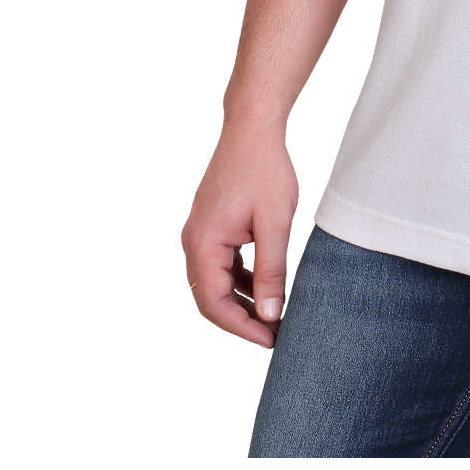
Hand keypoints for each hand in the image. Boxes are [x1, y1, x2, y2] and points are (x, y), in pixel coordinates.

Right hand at [180, 126, 298, 346]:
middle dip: (241, 320)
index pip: (214, 304)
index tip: (271, 340)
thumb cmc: (265, 170)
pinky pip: (220, 265)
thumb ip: (271, 271)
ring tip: (273, 315)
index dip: (242, 328)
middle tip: (274, 335)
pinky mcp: (210, 227)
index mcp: (203, 244)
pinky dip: (240, 280)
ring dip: (241, 302)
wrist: (252, 129)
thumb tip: (269, 314)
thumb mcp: (275, 224)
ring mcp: (199, 234)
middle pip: (210, 298)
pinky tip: (264, 285)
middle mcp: (193, 242)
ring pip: (214, 283)